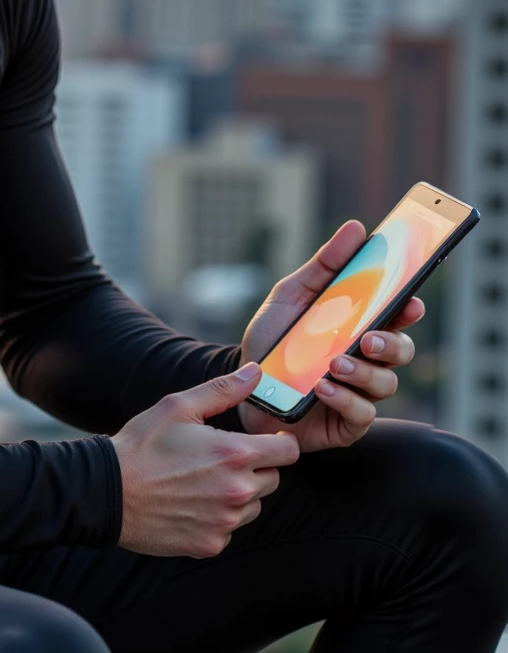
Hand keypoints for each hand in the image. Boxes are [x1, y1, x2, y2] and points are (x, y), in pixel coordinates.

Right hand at [109, 364, 299, 556]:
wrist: (106, 492)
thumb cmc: (142, 445)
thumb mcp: (178, 407)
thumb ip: (224, 390)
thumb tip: (256, 373)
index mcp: (234, 454)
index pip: (288, 452)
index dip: (278, 443)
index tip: (264, 441)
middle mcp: (236, 492)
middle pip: (272, 480)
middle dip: (255, 468)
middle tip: (219, 459)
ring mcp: (224, 522)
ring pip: (253, 507)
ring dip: (238, 494)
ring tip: (201, 481)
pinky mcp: (210, 545)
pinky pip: (229, 529)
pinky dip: (217, 518)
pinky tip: (190, 503)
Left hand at [236, 221, 423, 452]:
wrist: (242, 385)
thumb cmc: (274, 339)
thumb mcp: (293, 295)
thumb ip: (325, 265)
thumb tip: (356, 228)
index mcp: (359, 328)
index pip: (397, 318)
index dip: (409, 310)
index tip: (410, 302)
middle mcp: (365, 361)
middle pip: (401, 352)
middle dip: (392, 344)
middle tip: (369, 339)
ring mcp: (357, 393)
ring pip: (386, 384)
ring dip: (364, 373)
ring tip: (334, 364)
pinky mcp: (343, 424)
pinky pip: (361, 415)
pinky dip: (346, 400)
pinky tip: (323, 388)